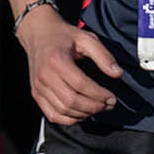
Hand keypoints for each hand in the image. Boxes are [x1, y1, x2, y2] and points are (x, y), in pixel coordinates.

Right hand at [18, 7, 122, 123]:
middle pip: (72, 101)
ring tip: (99, 108)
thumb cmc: (64, 36)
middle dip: (94, 107)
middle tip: (109, 105)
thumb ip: (103, 55)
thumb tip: (118, 73)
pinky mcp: (36, 94)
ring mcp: (38, 87)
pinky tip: (82, 114)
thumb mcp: (87, 38)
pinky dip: (69, 120)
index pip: (81, 85)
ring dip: (84, 114)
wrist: (38, 34)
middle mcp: (44, 76)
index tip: (113, 98)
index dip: (99, 95)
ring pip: (63, 111)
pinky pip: (52, 115)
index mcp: (57, 60)